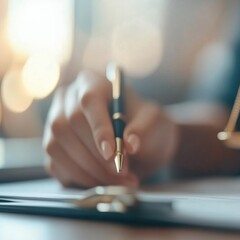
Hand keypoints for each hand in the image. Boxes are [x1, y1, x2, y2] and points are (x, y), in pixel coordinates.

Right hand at [43, 71, 177, 187]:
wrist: (143, 142)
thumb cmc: (147, 125)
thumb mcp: (154, 121)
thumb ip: (144, 129)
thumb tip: (130, 144)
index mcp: (92, 82)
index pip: (88, 100)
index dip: (98, 128)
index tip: (112, 154)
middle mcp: (67, 99)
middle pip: (68, 125)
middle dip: (95, 156)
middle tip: (122, 172)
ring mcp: (55, 122)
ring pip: (58, 147)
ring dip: (89, 171)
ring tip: (119, 181)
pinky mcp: (53, 147)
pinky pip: (56, 165)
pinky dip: (80, 179)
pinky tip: (104, 182)